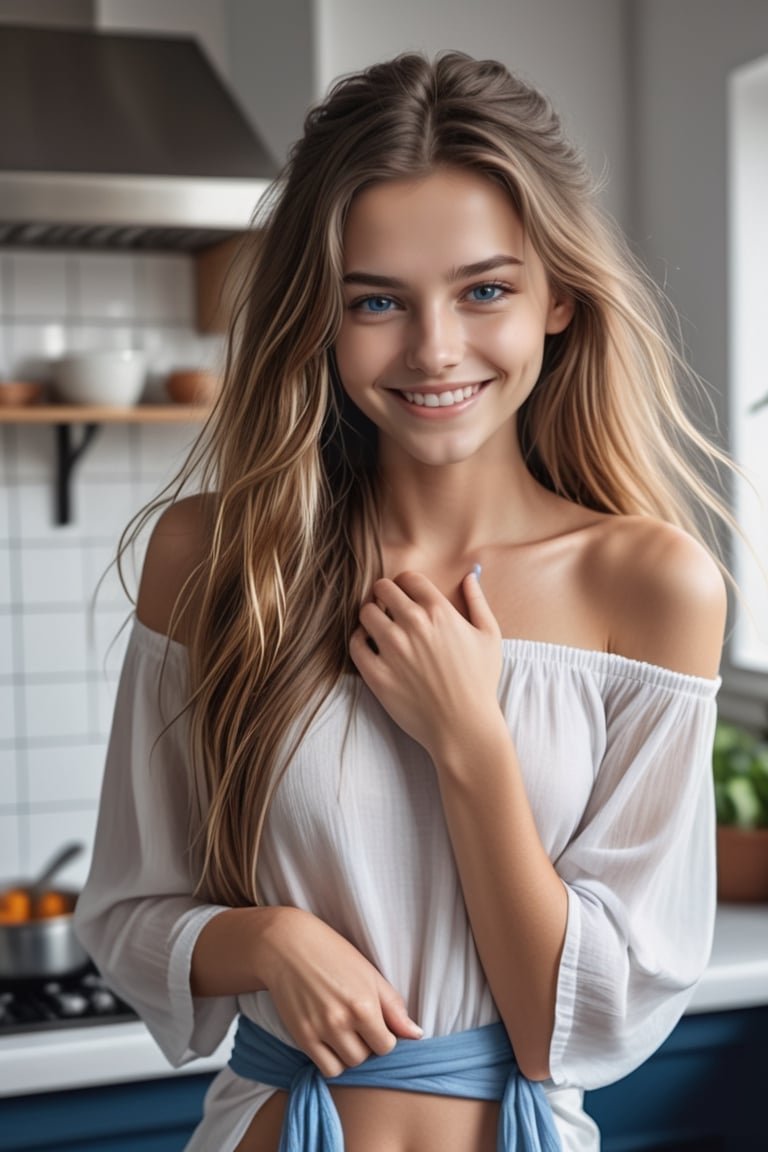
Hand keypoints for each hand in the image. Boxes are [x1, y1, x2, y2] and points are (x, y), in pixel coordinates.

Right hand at [258, 907, 421, 1077]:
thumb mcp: (370, 974)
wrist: (288, 945)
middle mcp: (342, 1021)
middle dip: (366, 1045)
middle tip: (358, 1024)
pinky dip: (332, 1060)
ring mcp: (320, 1030)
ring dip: (349, 1053)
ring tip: (344, 1031)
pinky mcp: (301, 1037)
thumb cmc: (333, 954)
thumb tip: (417, 1035)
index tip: (376, 1024)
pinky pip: (326, 1068)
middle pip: (366, 1057)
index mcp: (364, 1005)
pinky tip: (330, 1041)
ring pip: (347, 1065)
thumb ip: (394, 1008)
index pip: (387, 1046)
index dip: (385, 1036)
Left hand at [349, 569, 503, 760]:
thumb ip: (478, 601)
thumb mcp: (489, 636)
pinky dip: (359, 641)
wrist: (464, 726)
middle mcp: (413, 624)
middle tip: (389, 609)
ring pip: (365, 612)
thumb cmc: (480, 682)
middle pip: (382, 589)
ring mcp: (392, 649)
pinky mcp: (376, 673)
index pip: (407, 578)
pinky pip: (355, 644)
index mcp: (439, 612)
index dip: (405, 585)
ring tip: (379, 628)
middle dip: (385, 595)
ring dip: (371, 616)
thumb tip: (470, 576)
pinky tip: (371, 647)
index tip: (406, 596)